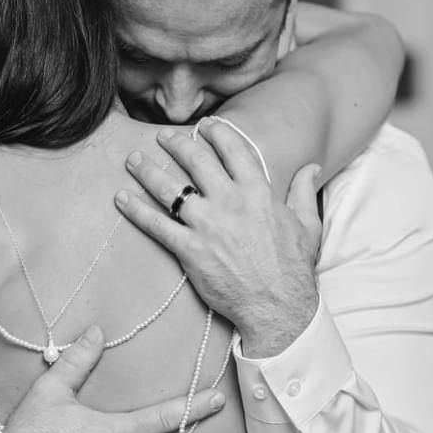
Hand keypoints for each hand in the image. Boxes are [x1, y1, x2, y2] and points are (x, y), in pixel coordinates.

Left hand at [115, 119, 323, 358]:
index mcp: (258, 192)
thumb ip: (303, 191)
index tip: (205, 125)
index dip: (217, 132)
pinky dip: (136, 210)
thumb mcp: (307, 225)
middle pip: (196, 161)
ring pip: (170, 189)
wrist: (278, 307)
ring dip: (148, 171)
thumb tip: (311, 167)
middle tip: (162, 137)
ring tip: (134, 160)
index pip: (233, 150)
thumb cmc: (294, 268)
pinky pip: (156, 224)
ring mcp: (207, 225)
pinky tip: (121, 198)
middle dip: (175, 144)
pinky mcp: (190, 249)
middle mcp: (230, 202)